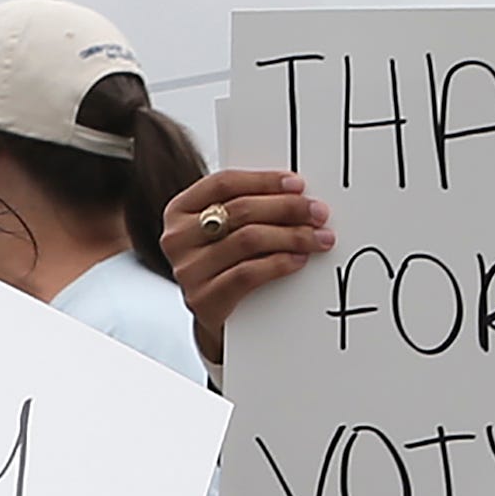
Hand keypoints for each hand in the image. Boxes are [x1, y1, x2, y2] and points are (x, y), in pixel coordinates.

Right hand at [160, 167, 331, 351]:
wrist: (216, 314)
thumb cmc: (226, 262)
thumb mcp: (225, 229)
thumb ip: (247, 206)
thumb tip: (296, 193)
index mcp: (180, 210)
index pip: (223, 183)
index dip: (264, 181)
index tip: (297, 184)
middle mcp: (177, 239)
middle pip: (240, 210)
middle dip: (287, 208)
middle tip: (317, 212)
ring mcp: (188, 271)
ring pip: (248, 240)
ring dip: (291, 236)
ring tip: (317, 238)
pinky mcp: (204, 300)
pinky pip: (248, 274)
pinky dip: (279, 263)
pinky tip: (298, 259)